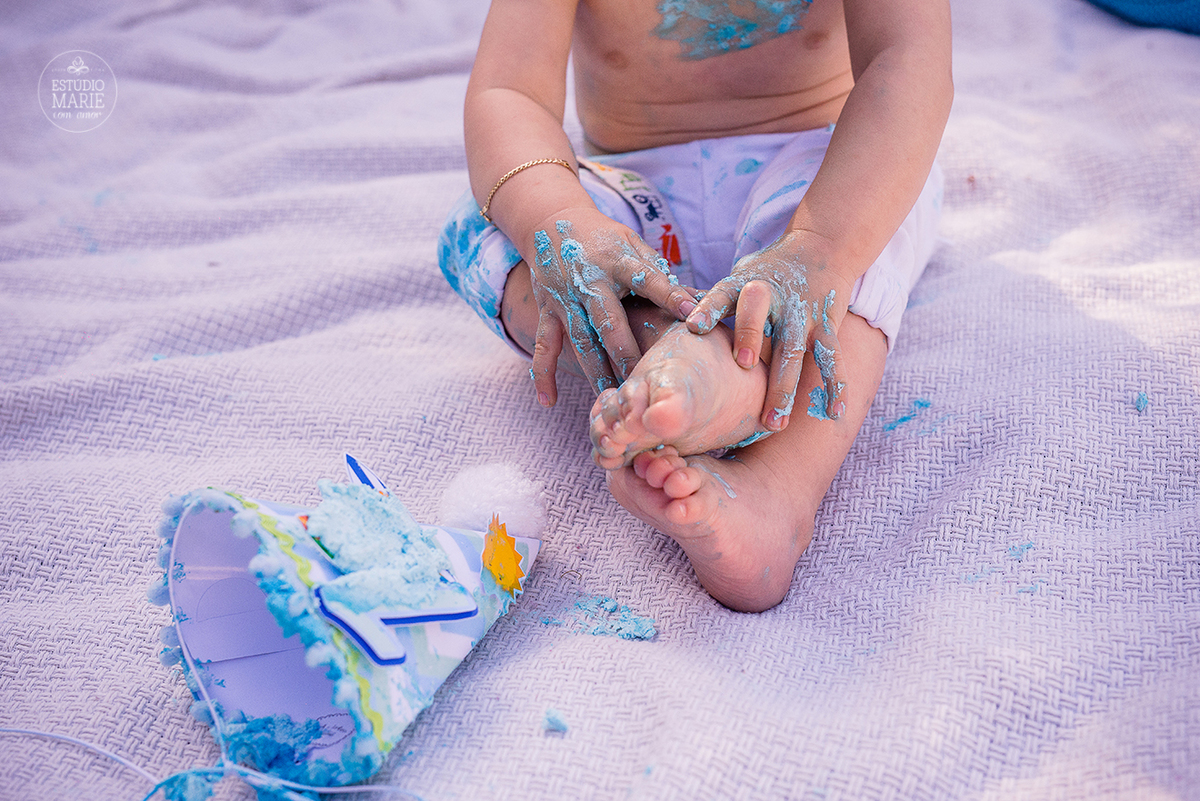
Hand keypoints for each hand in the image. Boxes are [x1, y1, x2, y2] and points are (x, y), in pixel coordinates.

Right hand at [524, 207, 695, 400]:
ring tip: (609, 400)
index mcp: (618, 261)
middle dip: (624, 352)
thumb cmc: (605, 239)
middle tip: (641, 379)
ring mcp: (564, 299)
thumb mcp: (633, 243)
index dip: (670, 296)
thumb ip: (660, 272)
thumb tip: (698, 299)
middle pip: (608, 321)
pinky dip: (543, 374)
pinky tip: (547, 401)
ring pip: (580, 342)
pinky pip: (544, 347)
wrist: (551, 222)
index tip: (692, 314)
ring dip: (594, 372)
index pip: (648, 279)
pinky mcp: (546, 310)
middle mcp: (589, 281)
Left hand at [685, 232, 852, 429]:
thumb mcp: (738, 277)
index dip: (710, 308)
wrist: (822, 246)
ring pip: (796, 352)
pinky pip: (833, 360)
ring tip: (775, 423)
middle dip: (752, 342)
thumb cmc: (765, 273)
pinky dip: (836, 387)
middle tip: (742, 369)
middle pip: (762, 323)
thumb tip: (668, 330)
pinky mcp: (827, 326)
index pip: (724, 294)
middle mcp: (774, 297)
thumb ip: (713, 304)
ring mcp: (803, 313)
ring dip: (786, 388)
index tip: (694, 327)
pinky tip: (834, 414)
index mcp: (745, 285)